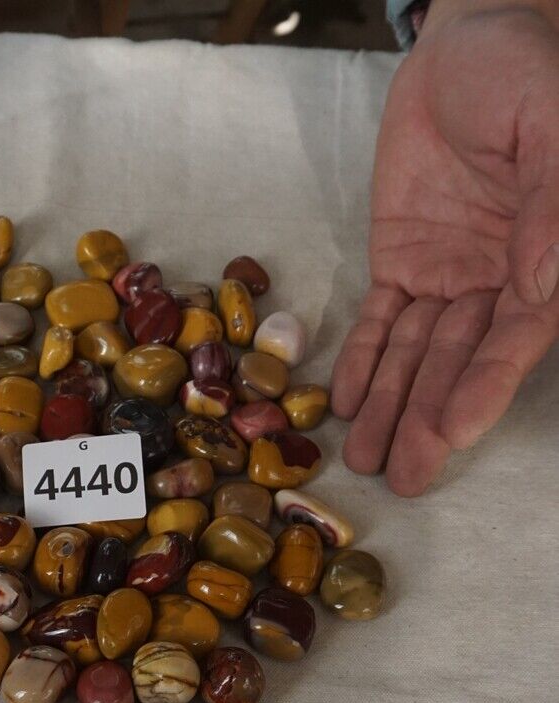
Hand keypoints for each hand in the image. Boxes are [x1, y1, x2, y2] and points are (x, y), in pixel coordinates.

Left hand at [330, 2, 558, 494]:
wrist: (466, 45)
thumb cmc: (526, 74)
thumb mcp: (552, 129)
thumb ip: (551, 210)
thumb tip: (541, 290)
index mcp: (545, 260)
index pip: (514, 339)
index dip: (483, 386)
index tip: (452, 431)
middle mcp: (497, 282)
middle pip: (459, 362)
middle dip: (428, 418)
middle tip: (403, 477)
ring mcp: (447, 275)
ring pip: (415, 353)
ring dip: (389, 405)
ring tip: (365, 459)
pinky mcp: (401, 262)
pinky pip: (380, 320)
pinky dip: (361, 360)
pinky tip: (344, 403)